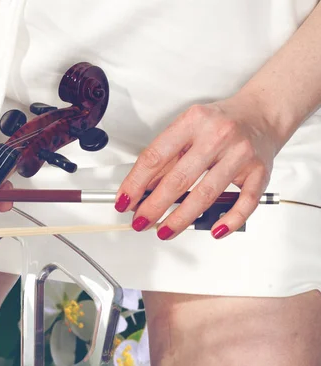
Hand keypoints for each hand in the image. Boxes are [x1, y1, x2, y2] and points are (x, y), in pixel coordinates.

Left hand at [114, 95, 280, 239]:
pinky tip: (214, 230)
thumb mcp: (187, 129)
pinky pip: (245, 202)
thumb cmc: (220, 123)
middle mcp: (217, 135)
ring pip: (206, 195)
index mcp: (193, 121)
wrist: (263, 113)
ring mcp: (240, 154)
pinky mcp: (260, 171)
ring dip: (181, 219)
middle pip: (178, 179)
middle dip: (154, 206)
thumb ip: (166, 158)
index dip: (135, 183)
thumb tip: (141, 189)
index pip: (155, 157)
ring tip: (165, 231)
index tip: (124, 201)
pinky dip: (230, 220)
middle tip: (140, 221)